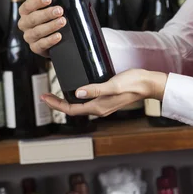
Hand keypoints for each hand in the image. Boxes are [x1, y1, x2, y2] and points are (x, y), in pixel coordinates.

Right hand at [18, 0, 65, 57]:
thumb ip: (50, 6)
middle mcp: (24, 24)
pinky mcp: (34, 47)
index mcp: (25, 13)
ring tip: (62, 22)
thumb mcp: (47, 12)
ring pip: (37, 31)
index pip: (28, 5)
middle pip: (33, 18)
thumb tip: (60, 0)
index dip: (38, 2)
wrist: (48, 41)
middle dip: (47, 14)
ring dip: (51, 26)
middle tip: (59, 11)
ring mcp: (29, 37)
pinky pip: (41, 44)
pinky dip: (50, 40)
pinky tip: (58, 36)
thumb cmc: (47, 22)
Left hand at [41, 69, 167, 117]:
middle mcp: (99, 108)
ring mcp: (103, 104)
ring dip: (66, 100)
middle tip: (45, 96)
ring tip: (55, 93)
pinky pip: (87, 101)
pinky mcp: (107, 98)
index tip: (44, 97)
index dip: (56, 104)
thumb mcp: (112, 85)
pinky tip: (75, 89)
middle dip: (57, 103)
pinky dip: (76, 96)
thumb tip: (77, 93)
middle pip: (73, 109)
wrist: (148, 84)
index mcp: (98, 107)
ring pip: (79, 106)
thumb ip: (95, 89)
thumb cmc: (133, 83)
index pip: (71, 109)